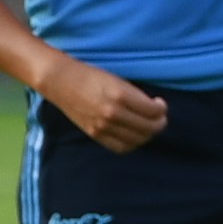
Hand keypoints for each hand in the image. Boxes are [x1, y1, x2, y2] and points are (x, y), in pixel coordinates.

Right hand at [38, 55, 165, 152]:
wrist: (60, 80)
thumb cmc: (91, 76)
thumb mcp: (118, 81)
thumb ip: (137, 97)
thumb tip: (156, 111)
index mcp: (120, 96)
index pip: (154, 111)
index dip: (162, 109)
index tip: (159, 104)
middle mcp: (112, 113)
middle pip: (149, 128)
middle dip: (159, 122)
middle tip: (158, 116)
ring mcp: (103, 126)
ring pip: (138, 140)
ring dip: (148, 134)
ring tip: (147, 125)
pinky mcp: (95, 134)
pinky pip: (122, 147)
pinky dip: (133, 143)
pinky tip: (134, 134)